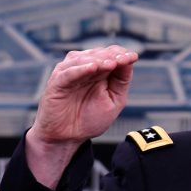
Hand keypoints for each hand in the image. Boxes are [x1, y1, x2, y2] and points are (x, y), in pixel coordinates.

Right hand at [25, 45, 138, 186]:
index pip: (111, 54)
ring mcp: (70, 73)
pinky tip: (92, 68)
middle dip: (112, 56)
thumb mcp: (114, 100)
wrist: (68, 137)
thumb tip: (129, 61)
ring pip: (84, 59)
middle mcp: (84, 68)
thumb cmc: (89, 120)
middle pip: (99, 53)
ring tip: (111, 63)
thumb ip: (121, 81)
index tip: (133, 57)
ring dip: (99, 59)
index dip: (122, 54)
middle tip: (123, 59)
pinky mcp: (57, 81)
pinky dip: (80, 69)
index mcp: (100, 71)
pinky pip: (69, 72)